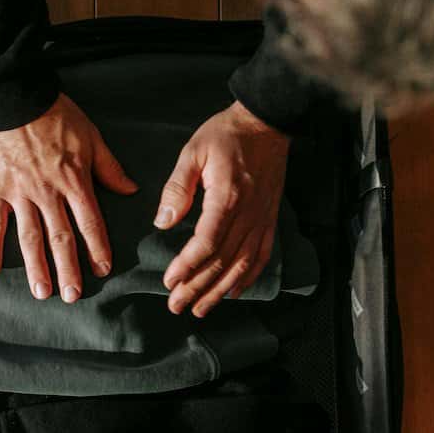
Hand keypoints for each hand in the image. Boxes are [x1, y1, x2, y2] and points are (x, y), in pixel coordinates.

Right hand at [0, 94, 137, 302]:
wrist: (16, 99)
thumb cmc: (56, 115)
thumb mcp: (91, 137)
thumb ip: (109, 167)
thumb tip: (131, 190)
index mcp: (74, 181)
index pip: (90, 222)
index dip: (97, 248)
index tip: (102, 270)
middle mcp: (48, 193)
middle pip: (61, 238)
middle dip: (68, 269)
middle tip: (72, 296)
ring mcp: (20, 193)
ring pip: (30, 237)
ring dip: (36, 267)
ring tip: (41, 292)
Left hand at [156, 100, 289, 316]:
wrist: (267, 123)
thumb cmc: (226, 135)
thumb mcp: (193, 152)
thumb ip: (177, 189)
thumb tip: (163, 221)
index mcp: (227, 197)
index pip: (206, 242)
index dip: (187, 265)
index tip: (169, 281)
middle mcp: (248, 214)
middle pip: (222, 261)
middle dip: (198, 287)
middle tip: (176, 305)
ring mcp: (262, 218)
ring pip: (242, 265)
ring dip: (220, 291)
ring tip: (200, 309)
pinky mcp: (270, 219)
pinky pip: (262, 256)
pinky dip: (248, 278)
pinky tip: (233, 292)